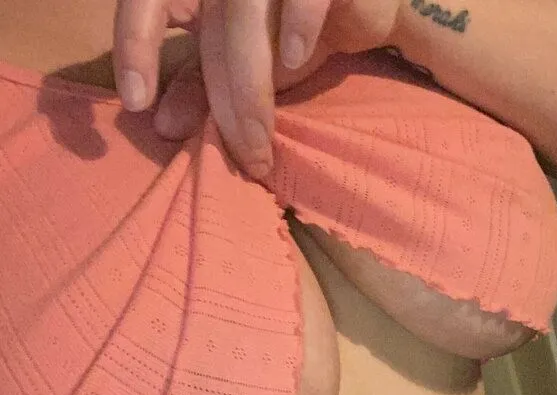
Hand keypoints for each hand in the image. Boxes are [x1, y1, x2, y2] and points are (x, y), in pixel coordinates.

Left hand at [113, 0, 401, 180]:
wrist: (364, 9)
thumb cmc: (294, 36)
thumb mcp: (243, 70)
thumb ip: (203, 90)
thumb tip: (163, 126)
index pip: (148, 0)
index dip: (134, 44)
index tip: (137, 102)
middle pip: (212, 34)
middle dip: (226, 105)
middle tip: (244, 158)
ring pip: (246, 15)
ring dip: (253, 85)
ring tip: (263, 139)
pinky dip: (299, 24)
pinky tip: (297, 60)